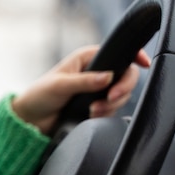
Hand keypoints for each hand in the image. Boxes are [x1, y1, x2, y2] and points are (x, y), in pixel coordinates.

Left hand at [12, 45, 150, 133]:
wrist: (30, 120)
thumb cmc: (39, 96)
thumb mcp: (60, 85)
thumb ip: (84, 81)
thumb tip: (108, 77)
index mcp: (88, 59)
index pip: (119, 54)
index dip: (134, 57)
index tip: (143, 64)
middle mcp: (95, 73)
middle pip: (126, 77)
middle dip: (122, 89)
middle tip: (110, 98)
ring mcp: (97, 91)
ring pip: (120, 96)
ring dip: (110, 105)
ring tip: (92, 110)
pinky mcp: (95, 107)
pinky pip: (111, 110)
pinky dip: (105, 114)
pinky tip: (91, 116)